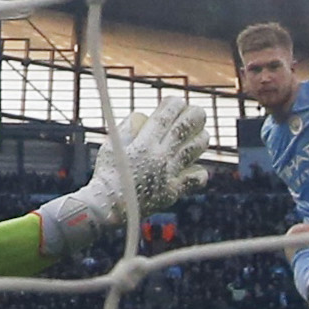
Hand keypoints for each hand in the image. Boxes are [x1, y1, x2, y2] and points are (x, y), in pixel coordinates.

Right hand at [39, 97, 209, 253]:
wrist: (107, 207)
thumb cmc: (107, 174)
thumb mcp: (111, 145)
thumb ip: (127, 128)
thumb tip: (141, 115)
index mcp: (143, 144)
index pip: (165, 116)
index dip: (175, 104)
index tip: (178, 101)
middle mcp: (159, 157)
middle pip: (185, 129)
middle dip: (195, 116)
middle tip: (198, 112)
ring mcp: (168, 175)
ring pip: (194, 150)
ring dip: (201, 139)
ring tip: (202, 134)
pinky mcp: (172, 191)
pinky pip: (194, 179)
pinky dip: (198, 172)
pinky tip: (196, 168)